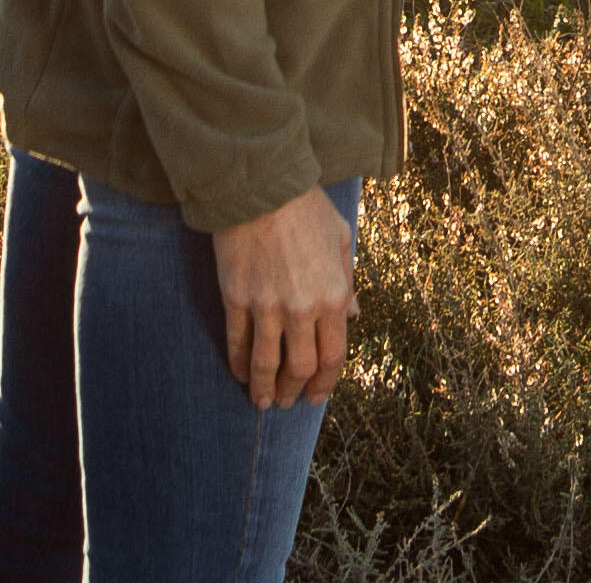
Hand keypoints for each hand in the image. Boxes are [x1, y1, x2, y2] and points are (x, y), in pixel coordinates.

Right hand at [213, 186, 354, 407]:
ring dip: (265, 390)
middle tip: (288, 402)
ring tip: (263, 403)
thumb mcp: (340, 239)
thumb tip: (353, 315)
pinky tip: (241, 375)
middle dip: (295, 392)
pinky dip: (239, 365)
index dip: (325, 383)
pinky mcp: (236, 299)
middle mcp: (301, 309)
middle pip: (301, 368)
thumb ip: (347, 281)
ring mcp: (266, 306)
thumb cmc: (305, 208)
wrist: (260, 186)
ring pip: (266, 365)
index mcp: (332, 295)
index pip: (333, 356)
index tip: (317, 396)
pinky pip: (238, 343)